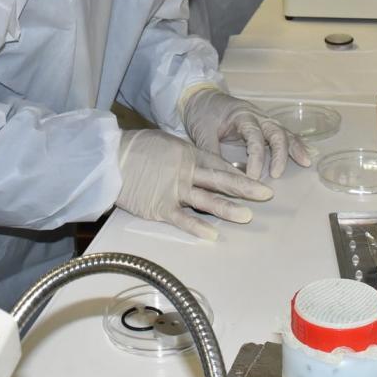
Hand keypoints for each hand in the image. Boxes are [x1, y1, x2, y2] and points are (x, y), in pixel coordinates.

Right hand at [114, 129, 272, 240]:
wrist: (110, 158)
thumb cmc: (136, 148)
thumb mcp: (166, 142)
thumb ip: (186, 154)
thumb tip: (203, 162)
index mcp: (188, 154)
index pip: (220, 165)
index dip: (240, 173)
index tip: (259, 179)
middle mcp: (186, 172)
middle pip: (221, 181)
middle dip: (245, 188)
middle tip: (266, 194)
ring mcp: (174, 190)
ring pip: (206, 201)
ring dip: (228, 209)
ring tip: (247, 216)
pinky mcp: (159, 207)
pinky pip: (182, 219)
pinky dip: (197, 227)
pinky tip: (213, 234)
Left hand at [180, 87, 311, 179]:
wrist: (201, 96)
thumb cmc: (201, 113)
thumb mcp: (201, 132)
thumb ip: (212, 153)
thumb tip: (222, 178)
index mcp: (240, 115)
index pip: (254, 137)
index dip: (256, 159)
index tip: (252, 178)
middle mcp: (256, 115)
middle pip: (276, 131)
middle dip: (279, 154)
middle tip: (277, 175)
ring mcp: (262, 118)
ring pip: (283, 131)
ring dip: (294, 147)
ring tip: (305, 163)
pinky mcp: (264, 123)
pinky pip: (283, 132)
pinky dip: (295, 143)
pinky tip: (304, 156)